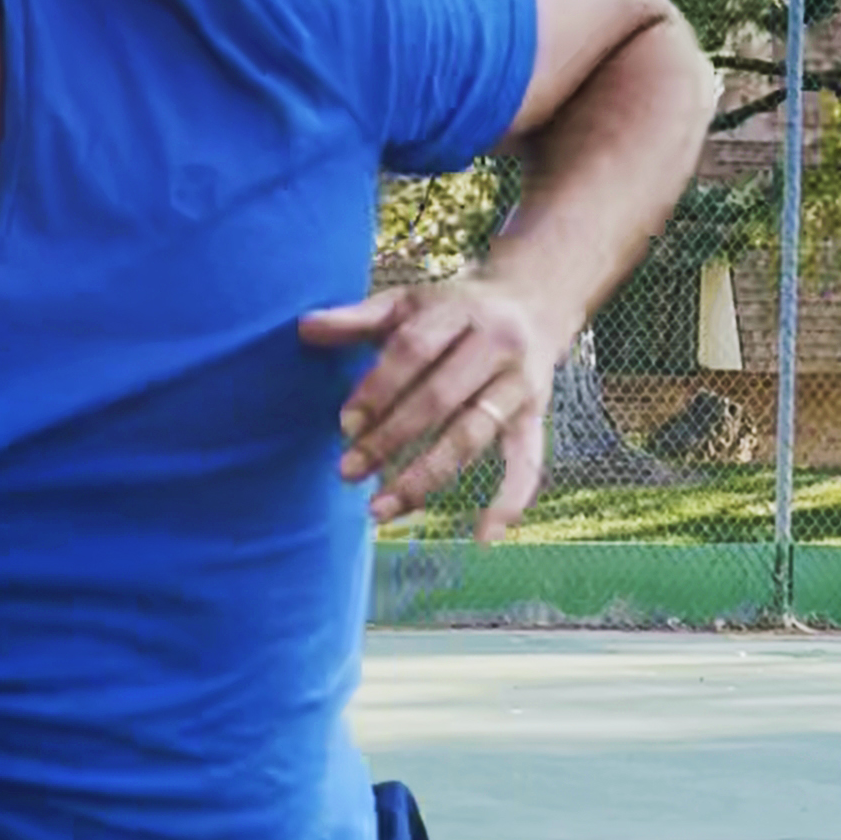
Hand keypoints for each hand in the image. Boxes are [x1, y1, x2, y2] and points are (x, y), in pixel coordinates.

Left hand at [298, 273, 574, 537]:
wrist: (533, 301)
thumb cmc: (454, 310)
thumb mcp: (408, 303)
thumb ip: (359, 318)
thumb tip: (304, 328)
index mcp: (458, 312)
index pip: (414, 351)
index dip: (378, 389)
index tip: (344, 425)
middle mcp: (495, 346)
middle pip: (439, 398)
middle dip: (391, 439)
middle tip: (348, 472)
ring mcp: (519, 384)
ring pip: (472, 436)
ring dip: (426, 477)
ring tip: (381, 509)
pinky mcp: (536, 416)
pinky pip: (528, 462)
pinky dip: (510, 500)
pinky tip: (484, 537)